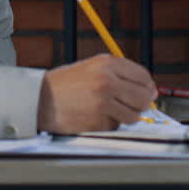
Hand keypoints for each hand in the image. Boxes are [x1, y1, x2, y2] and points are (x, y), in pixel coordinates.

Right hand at [36, 54, 156, 133]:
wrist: (39, 98)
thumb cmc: (65, 84)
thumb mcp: (91, 67)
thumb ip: (119, 74)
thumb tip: (149, 89)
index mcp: (106, 64)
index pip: (143, 76)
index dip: (147, 86)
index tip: (147, 91)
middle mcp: (107, 81)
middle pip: (143, 97)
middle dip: (141, 104)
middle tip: (132, 105)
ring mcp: (103, 102)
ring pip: (134, 115)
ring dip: (126, 116)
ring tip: (109, 110)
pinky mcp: (98, 121)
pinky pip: (116, 126)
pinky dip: (109, 124)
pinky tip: (95, 116)